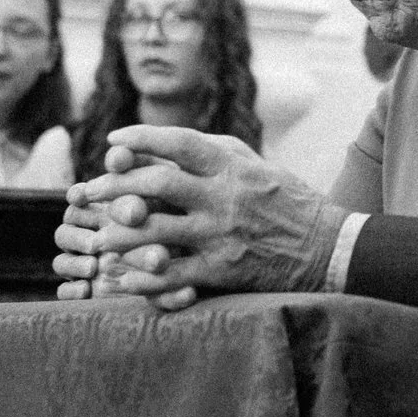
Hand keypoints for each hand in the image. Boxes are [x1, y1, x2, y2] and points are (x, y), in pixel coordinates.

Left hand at [51, 126, 345, 311]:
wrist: (328, 249)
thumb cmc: (289, 202)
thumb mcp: (257, 166)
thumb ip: (216, 153)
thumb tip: (166, 141)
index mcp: (233, 166)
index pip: (179, 142)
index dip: (141, 138)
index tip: (112, 143)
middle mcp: (225, 196)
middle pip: (157, 182)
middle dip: (115, 186)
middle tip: (89, 192)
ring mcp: (222, 234)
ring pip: (155, 230)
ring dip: (118, 234)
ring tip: (97, 238)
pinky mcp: (223, 271)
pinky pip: (172, 275)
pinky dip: (143, 278)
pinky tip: (124, 279)